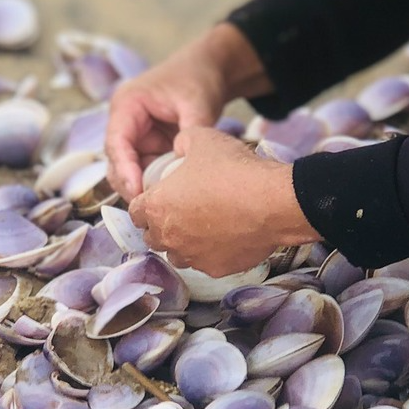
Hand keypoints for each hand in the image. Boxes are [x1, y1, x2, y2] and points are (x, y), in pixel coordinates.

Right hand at [105, 23, 266, 197]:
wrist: (209, 69)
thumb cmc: (197, 79)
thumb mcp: (196, 103)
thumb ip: (190, 131)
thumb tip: (185, 164)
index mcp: (127, 105)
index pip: (116, 142)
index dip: (125, 170)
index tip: (138, 192)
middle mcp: (124, 122)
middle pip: (116, 162)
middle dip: (130, 185)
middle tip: (148, 208)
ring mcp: (134, 136)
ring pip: (128, 171)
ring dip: (141, 187)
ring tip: (160, 206)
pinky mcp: (147, 147)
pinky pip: (145, 171)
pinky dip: (154, 184)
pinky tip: (168, 198)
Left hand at [128, 127, 318, 275]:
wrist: (273, 202)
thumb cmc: (233, 169)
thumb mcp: (202, 138)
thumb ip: (181, 142)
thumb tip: (178, 147)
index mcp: (156, 207)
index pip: (135, 212)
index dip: (145, 203)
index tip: (158, 197)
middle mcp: (168, 238)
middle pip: (152, 237)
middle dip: (161, 225)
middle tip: (180, 210)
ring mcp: (192, 257)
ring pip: (176, 254)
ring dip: (182, 242)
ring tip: (201, 226)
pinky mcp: (215, 270)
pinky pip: (204, 263)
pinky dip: (209, 253)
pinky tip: (225, 237)